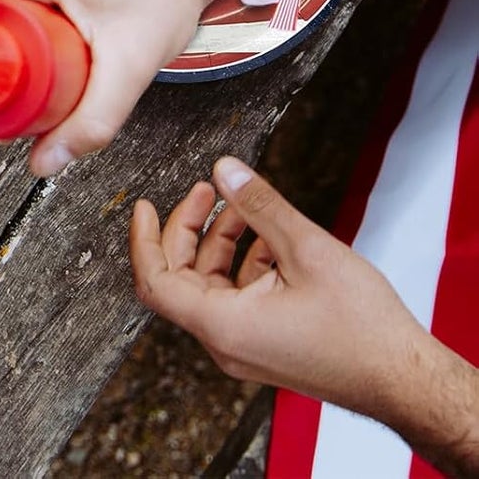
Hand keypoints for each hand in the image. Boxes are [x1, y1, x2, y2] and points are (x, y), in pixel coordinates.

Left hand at [131, 158, 427, 409]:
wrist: (407, 380)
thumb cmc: (362, 329)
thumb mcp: (305, 249)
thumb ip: (258, 205)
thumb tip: (223, 168)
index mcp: (222, 325)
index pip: (154, 281)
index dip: (144, 238)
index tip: (143, 206)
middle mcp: (226, 342)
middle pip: (181, 277)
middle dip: (190, 227)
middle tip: (207, 190)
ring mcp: (246, 346)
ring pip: (212, 284)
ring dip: (222, 241)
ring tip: (243, 206)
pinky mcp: (267, 344)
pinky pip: (239, 297)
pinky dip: (246, 262)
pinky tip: (270, 237)